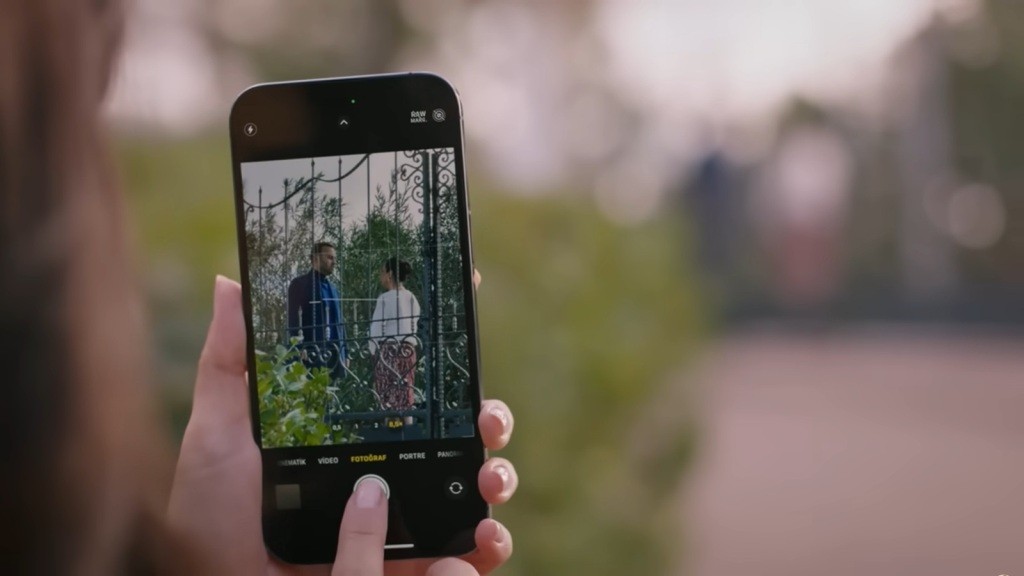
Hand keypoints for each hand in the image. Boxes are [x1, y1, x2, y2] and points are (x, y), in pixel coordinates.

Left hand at [168, 273, 514, 575]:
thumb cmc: (213, 520)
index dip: (441, 361)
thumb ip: (229, 363)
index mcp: (352, 437)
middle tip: (486, 415)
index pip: (409, 391)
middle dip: (486, 417)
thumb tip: (230, 284)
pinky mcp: (412, 568)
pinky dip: (491, 540)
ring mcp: (403, 522)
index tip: (463, 317)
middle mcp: (386, 474)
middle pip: (455, 434)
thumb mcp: (220, 434)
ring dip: (496, 473)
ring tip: (488, 476)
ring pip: (472, 488)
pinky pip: (468, 556)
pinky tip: (484, 530)